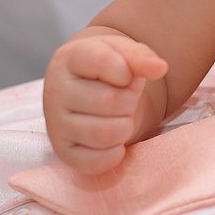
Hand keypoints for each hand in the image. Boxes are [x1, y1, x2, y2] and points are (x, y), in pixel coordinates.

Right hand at [42, 32, 167, 174]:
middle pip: (109, 101)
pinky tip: (115, 139)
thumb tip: (159, 68)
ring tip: (120, 116)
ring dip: (125, 126)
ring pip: (105, 133)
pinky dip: (116, 153)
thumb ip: (141, 57)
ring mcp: (55, 124)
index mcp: (70, 59)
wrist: (91, 89)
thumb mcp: (125, 52)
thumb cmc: (111, 68)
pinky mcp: (63, 152)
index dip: (126, 71)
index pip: (102, 61)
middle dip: (130, 100)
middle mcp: (55, 91)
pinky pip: (96, 162)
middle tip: (126, 97)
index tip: (126, 74)